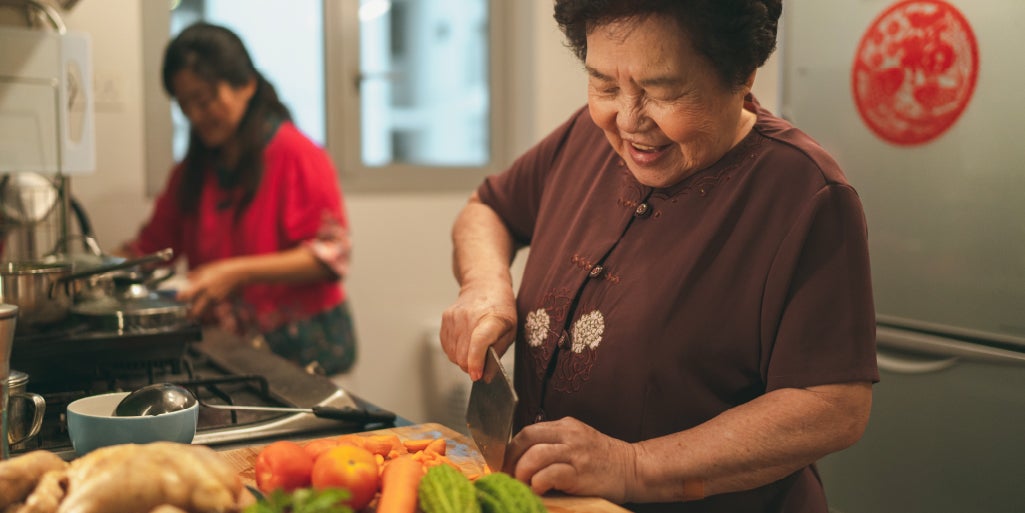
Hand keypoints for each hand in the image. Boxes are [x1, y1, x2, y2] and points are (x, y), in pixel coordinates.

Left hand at [176, 259, 246, 318]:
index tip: (178, 299)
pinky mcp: (224, 301)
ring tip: (195, 314)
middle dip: (190, 315)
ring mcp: (217, 299)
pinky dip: (210, 309)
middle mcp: (209, 294)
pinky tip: (208, 307)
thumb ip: (195, 275)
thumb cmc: (222, 268)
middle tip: (186, 315)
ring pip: (205, 311)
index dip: (180, 299)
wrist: (239, 273)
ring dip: (200, 313)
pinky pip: (214, 308)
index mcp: (202, 284)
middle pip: (196, 310)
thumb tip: (186, 278)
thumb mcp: (206, 268)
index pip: (187, 296)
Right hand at [439, 280, 515, 379]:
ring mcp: (455, 317)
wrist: (484, 285)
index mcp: (491, 318)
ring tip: (474, 349)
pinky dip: (455, 352)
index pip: (479, 342)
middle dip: (471, 366)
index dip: (476, 361)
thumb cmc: (501, 308)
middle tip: (480, 364)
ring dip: (463, 359)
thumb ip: (498, 354)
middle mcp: (469, 316)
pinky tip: (465, 343)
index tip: (476, 375)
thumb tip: (485, 377)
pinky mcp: (445, 319)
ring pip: (453, 354)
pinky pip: (446, 347)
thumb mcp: (510, 330)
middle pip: (463, 355)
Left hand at [505, 417, 638, 503]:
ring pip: (535, 454)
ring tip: (523, 484)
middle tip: (509, 477)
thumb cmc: (603, 461)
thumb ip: (555, 445)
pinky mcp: (580, 472)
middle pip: (527, 438)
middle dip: (512, 459)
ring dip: (522, 471)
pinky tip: (538, 489)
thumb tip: (523, 462)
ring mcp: (575, 452)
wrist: (634, 469)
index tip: (506, 466)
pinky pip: (550, 474)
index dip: (511, 450)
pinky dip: (538, 483)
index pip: (527, 431)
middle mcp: (569, 434)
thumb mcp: (578, 442)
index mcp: (565, 426)